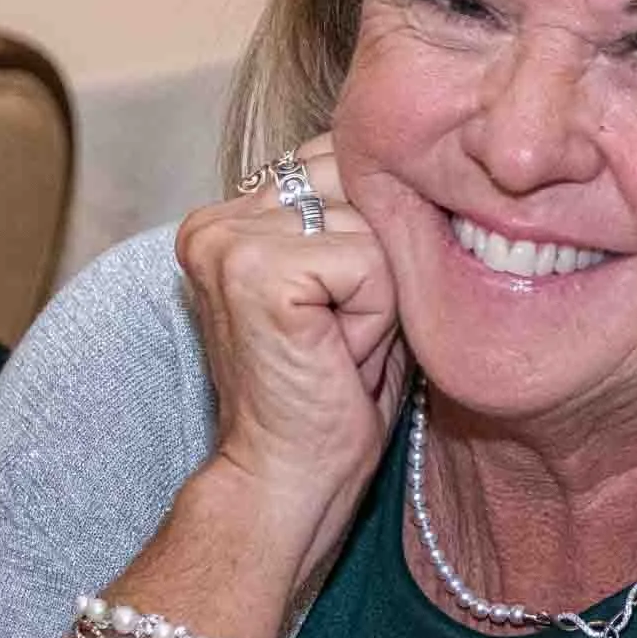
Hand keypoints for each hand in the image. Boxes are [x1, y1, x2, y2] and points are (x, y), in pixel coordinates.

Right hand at [175, 135, 407, 516]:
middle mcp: (217, 217)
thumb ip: (360, 216)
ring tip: (338, 346)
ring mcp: (229, 239)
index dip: (371, 238)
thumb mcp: (350, 286)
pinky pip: (369, 260)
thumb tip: (419, 156)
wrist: (288, 482)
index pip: (341, 163)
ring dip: (379, 293)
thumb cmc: (332, 394)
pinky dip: (375, 314)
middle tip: (340, 335)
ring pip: (372, 222)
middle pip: (359, 183)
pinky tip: (338, 354)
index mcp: (230, 216)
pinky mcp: (256, 270)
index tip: (337, 312)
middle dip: (376, 263)